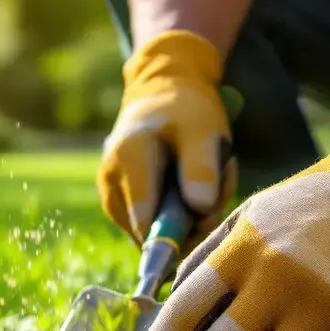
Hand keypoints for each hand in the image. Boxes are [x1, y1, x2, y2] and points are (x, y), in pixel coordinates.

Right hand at [98, 31, 236, 250]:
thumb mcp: (203, 130)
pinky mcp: (117, 204)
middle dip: (191, 223)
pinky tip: (191, 189)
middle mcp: (110, 181)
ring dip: (188, 219)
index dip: (182, 232)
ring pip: (152, 233)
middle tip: (219, 186)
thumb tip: (200, 210)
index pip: (146, 221)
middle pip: (151, 232)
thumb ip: (201, 168)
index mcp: (129, 158)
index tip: (211, 211)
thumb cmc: (186, 109)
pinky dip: (176, 216)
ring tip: (208, 182)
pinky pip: (150, 227)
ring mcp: (110, 195)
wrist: (162, 96)